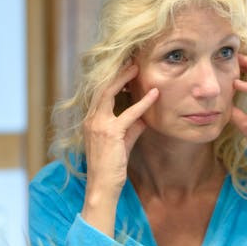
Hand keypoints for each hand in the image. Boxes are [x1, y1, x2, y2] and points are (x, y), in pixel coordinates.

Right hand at [82, 64, 158, 235]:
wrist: (102, 186)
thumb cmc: (111, 166)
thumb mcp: (123, 142)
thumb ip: (132, 127)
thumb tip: (145, 116)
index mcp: (91, 120)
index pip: (100, 93)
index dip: (112, 78)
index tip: (125, 67)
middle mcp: (91, 119)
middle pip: (101, 86)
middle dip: (116, 71)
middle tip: (131, 59)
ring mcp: (98, 125)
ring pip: (109, 93)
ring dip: (124, 78)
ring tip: (137, 67)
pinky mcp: (110, 133)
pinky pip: (128, 113)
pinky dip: (143, 103)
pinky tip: (154, 95)